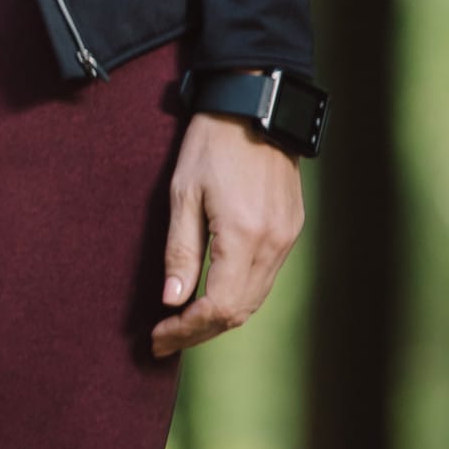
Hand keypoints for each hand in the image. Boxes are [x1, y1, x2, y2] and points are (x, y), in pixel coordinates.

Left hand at [151, 111, 304, 356]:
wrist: (255, 108)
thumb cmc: (211, 145)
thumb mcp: (182, 194)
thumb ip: (180, 251)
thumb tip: (172, 301)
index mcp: (244, 236)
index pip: (218, 307)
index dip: (186, 329)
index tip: (157, 338)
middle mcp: (273, 243)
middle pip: (240, 312)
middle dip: (200, 331)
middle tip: (164, 340)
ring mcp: (288, 238)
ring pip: (255, 299)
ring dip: (219, 318)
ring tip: (182, 325)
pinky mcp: (291, 229)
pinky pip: (265, 278)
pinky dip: (238, 296)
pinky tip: (212, 296)